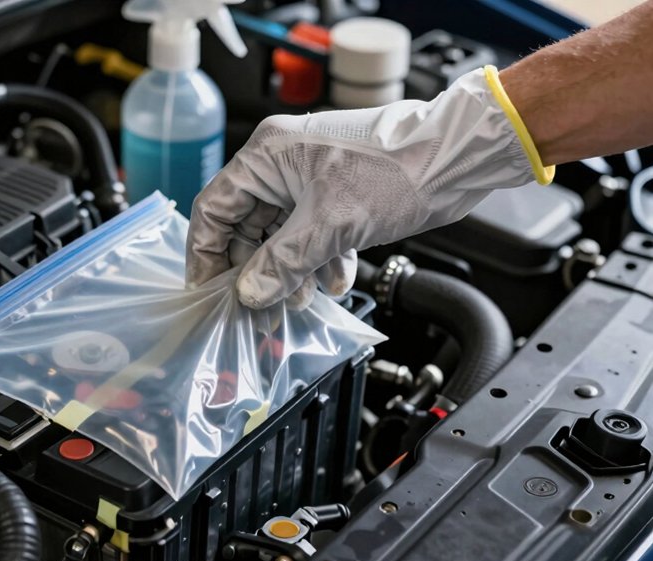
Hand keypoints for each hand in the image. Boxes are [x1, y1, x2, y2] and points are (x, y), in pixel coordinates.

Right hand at [187, 68, 539, 308]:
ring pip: (281, 234)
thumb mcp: (331, 225)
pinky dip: (317, 261)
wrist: (455, 157)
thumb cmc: (398, 168)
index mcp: (267, 155)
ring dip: (289, 271)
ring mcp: (308, 178)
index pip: (215, 208)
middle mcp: (281, 162)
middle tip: (257, 304)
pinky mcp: (334, 194)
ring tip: (299, 300)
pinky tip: (334, 282)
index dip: (206, 254)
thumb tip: (250, 292)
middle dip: (256, 269)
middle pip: (247, 226)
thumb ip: (283, 263)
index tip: (208, 289)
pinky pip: (310, 234)